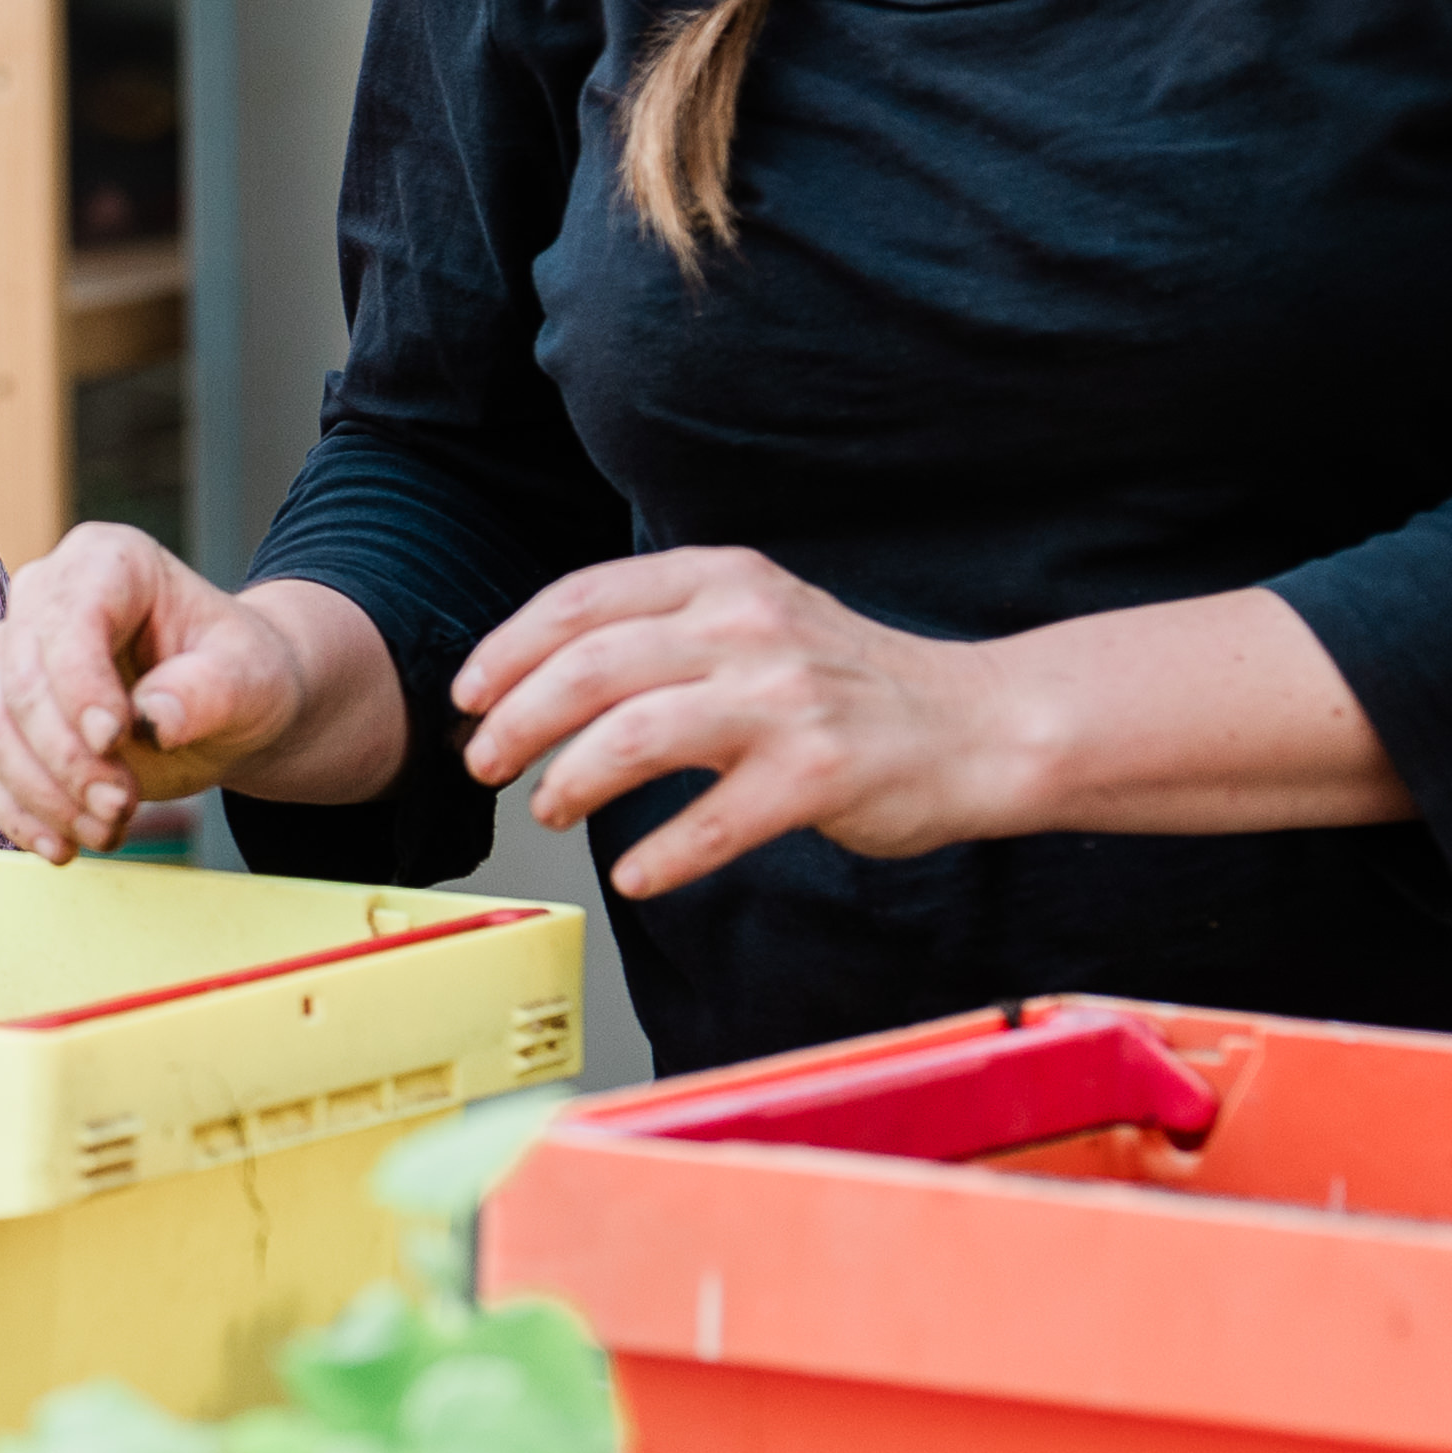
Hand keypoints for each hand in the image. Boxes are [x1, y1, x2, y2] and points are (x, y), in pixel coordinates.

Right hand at [0, 523, 337, 859]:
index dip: (80, 686)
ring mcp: (15, 653)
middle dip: (67, 757)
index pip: (68, 620)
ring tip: (106, 829)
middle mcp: (44, 596)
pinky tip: (61, 846)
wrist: (228, 708)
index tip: (115, 742)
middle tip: (120, 805)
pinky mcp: (4, 711)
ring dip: (43, 793)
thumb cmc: (242, 673)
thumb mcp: (251, 676)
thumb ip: (208, 690)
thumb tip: (155, 721)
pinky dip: (18, 813)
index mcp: (106, 561)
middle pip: (21, 680)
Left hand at [457, 546, 1019, 900]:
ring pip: (633, 736)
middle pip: (589, 668)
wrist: (981, 726)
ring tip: (548, 809)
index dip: (508, 648)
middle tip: (485, 762)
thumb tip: (537, 671)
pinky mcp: (819, 776)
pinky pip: (709, 823)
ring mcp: (785, 701)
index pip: (581, 600)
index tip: (470, 694)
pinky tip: (632, 874)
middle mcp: (748, 627)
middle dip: (516, 719)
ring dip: (571, 780)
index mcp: (721, 578)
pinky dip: (658, 857)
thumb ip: (663, 628)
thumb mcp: (755, 614)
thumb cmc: (846, 681)